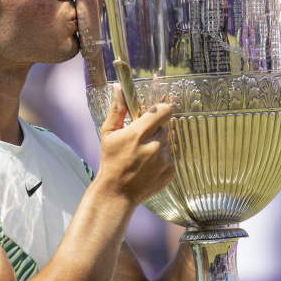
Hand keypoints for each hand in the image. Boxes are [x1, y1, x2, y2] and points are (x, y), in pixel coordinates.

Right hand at [97, 84, 175, 205]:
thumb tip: (120, 87)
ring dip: (159, 145)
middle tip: (143, 140)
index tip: (160, 111)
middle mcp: (154, 145)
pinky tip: (149, 166)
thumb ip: (118, 109)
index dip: (163, 109)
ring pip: (168, 143)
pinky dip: (162, 160)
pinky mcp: (170, 172)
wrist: (117, 192)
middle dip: (156, 130)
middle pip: (165, 127)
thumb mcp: (109, 133)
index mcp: (139, 133)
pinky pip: (171, 158)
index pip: (164, 111)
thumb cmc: (111, 160)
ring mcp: (164, 160)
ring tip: (144, 155)